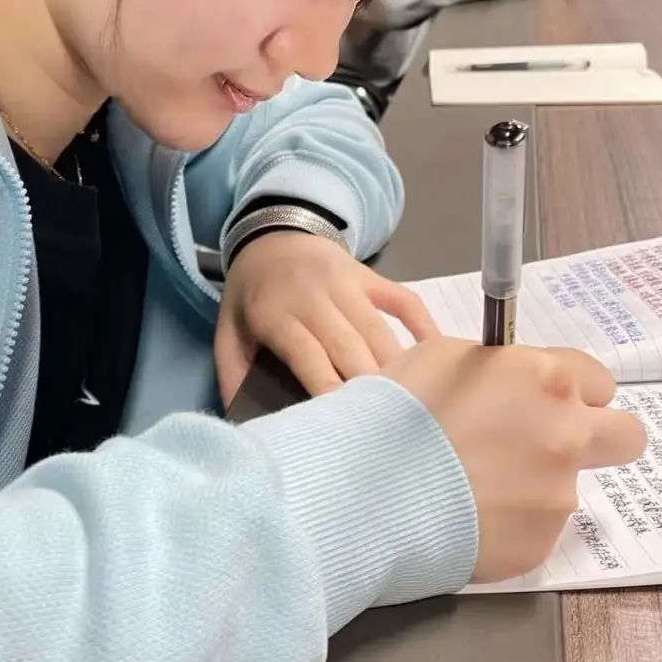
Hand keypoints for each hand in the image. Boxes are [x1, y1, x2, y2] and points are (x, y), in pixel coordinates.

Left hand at [215, 231, 436, 406]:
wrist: (272, 236)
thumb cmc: (251, 296)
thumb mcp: (228, 331)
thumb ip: (231, 374)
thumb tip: (244, 422)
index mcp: (274, 313)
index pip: (307, 354)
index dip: (329, 387)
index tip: (346, 424)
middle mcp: (314, 296)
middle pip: (349, 346)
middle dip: (369, 386)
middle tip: (383, 425)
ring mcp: (347, 283)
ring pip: (378, 331)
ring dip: (396, 369)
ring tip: (410, 406)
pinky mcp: (371, 277)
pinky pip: (405, 301)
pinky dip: (424, 327)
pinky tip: (434, 361)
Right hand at [382, 339, 645, 581]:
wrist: (366, 488)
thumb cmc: (394, 410)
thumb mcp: (442, 358)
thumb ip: (497, 368)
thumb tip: (509, 382)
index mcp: (546, 379)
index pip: (598, 379)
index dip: (568, 390)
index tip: (540, 401)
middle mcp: (566, 435)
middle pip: (626, 435)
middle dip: (596, 436)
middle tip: (547, 444)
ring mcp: (557, 495)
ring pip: (569, 485)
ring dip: (535, 483)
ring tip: (472, 488)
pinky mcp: (538, 546)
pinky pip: (535, 529)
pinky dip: (508, 524)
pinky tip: (463, 516)